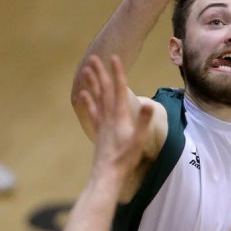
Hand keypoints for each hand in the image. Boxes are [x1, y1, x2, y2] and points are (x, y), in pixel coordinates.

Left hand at [76, 54, 152, 175]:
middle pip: (104, 90)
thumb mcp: (139, 140)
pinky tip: (82, 95)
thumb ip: (143, 121)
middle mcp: (109, 116)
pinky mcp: (98, 130)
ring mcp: (102, 123)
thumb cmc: (125, 158)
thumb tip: (149, 104)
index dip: (117, 73)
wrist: (108, 173)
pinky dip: (87, 101)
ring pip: (96, 98)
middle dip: (101, 73)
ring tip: (86, 69)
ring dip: (92, 83)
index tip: (114, 58)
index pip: (119, 90)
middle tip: (94, 57)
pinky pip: (92, 112)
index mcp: (120, 116)